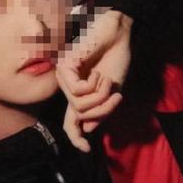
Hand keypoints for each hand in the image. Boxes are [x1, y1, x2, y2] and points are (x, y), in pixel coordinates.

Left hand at [56, 9, 131, 151]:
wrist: (120, 33)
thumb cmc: (116, 57)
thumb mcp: (112, 91)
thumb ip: (99, 110)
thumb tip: (87, 130)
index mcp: (77, 92)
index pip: (69, 120)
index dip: (75, 137)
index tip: (85, 149)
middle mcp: (66, 85)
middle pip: (78, 116)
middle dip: (101, 111)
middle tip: (116, 98)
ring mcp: (63, 75)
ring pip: (79, 106)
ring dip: (100, 97)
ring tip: (107, 80)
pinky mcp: (64, 67)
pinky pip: (78, 92)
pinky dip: (95, 86)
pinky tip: (98, 73)